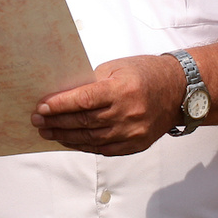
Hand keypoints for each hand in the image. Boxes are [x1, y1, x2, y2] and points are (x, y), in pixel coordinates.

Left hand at [30, 54, 184, 155]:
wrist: (180, 91)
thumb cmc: (146, 73)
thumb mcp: (118, 68)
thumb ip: (92, 82)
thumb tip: (62, 95)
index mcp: (123, 90)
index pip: (84, 100)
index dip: (60, 105)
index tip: (41, 107)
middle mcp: (128, 113)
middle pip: (84, 122)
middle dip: (57, 122)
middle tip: (37, 120)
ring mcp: (133, 132)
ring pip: (91, 139)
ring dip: (65, 136)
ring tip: (47, 132)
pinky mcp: (135, 145)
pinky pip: (103, 149)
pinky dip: (83, 146)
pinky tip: (69, 140)